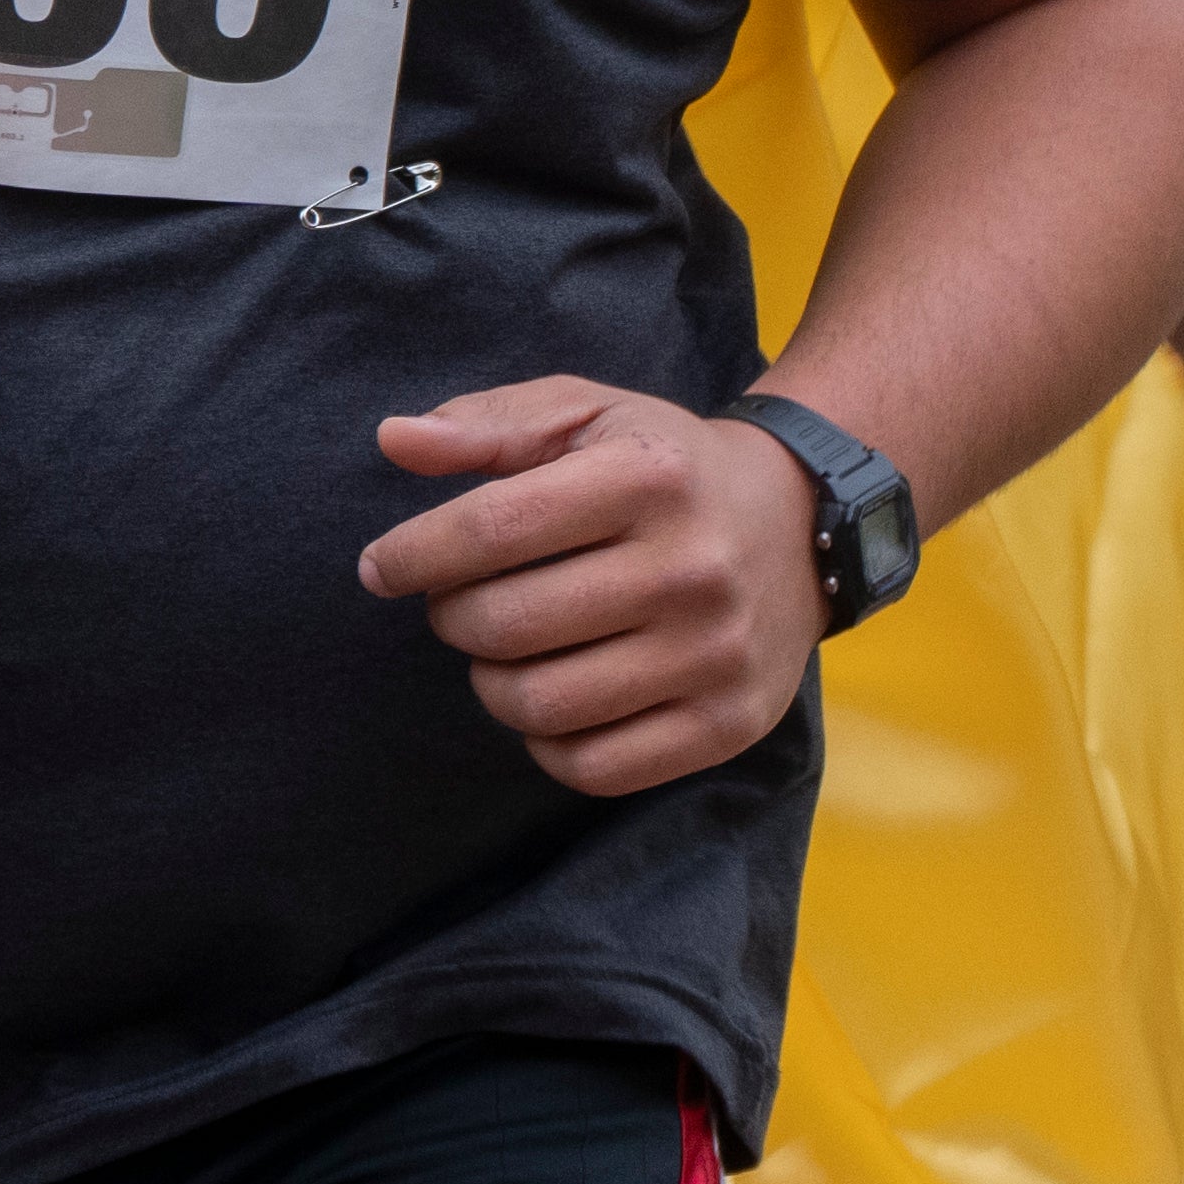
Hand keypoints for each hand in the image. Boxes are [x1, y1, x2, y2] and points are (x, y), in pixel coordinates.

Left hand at [356, 380, 827, 797]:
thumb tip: (393, 439)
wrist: (801, 524)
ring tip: (504, 649)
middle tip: (459, 603)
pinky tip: (554, 696)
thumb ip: (486, 423)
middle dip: (452, 617)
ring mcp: (718, 654)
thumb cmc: (663, 468)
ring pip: (539, 705)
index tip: (382, 566)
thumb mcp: (586, 414)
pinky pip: (593, 769)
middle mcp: (692, 567)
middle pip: (504, 625)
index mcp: (649, 477)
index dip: (413, 554)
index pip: (491, 529)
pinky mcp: (729, 724)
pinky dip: (547, 743)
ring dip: (491, 682)